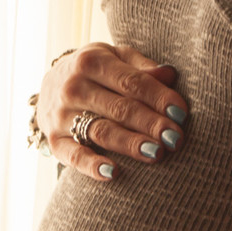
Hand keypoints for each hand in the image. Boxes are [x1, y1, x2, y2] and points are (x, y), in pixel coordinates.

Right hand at [37, 43, 188, 180]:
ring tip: (156, 153)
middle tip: (175, 138)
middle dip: (151, 124)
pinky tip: (113, 173)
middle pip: (120, 108)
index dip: (158, 97)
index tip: (181, 113)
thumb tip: (170, 74)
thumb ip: (141, 67)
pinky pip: (74, 156)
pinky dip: (91, 166)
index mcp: (92, 61)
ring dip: (130, 144)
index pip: (132, 82)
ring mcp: (61, 115)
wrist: (50, 84)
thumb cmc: (95, 71)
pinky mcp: (54, 140)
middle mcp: (74, 87)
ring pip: (102, 132)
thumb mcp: (115, 58)